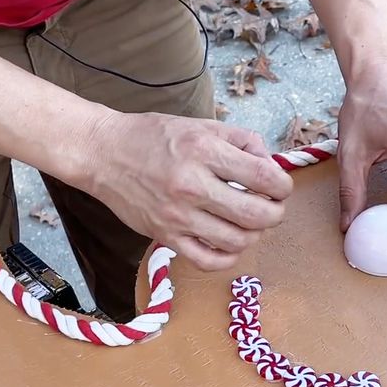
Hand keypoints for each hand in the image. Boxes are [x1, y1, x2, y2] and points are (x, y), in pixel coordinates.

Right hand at [85, 111, 292, 269]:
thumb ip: (241, 141)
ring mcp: (178, 215)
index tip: (280, 187)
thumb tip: (272, 165)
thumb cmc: (154, 137)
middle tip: (272, 208)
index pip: (264, 177)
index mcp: (204, 150)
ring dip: (253, 235)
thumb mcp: (200, 125)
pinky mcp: (165, 236)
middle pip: (256, 215)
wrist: (103, 153)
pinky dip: (227, 257)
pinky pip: (208, 261)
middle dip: (275, 214)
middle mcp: (191, 185)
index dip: (283, 186)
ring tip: (248, 224)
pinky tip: (229, 244)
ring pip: (236, 241)